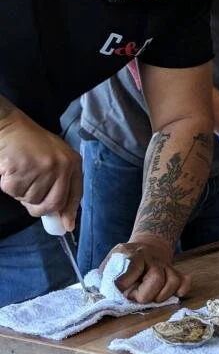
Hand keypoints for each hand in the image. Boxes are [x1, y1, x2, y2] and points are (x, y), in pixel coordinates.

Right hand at [0, 110, 81, 230]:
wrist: (10, 126)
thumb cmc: (31, 144)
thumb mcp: (54, 158)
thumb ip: (59, 182)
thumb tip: (60, 214)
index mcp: (72, 163)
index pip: (75, 193)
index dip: (70, 212)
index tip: (67, 226)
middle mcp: (61, 166)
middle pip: (54, 203)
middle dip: (40, 209)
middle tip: (29, 202)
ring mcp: (43, 168)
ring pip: (31, 199)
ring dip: (21, 193)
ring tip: (20, 174)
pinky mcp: (23, 170)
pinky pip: (14, 192)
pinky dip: (8, 186)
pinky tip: (10, 171)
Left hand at [104, 233, 190, 303]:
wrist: (147, 246)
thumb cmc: (124, 261)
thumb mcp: (110, 263)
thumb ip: (104, 277)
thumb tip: (98, 296)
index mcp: (132, 255)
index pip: (133, 268)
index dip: (125, 283)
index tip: (120, 290)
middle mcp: (151, 258)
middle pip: (156, 278)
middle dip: (146, 294)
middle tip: (137, 297)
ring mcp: (165, 265)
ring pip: (172, 281)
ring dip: (162, 295)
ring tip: (152, 298)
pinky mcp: (175, 271)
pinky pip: (184, 280)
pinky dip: (181, 289)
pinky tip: (174, 294)